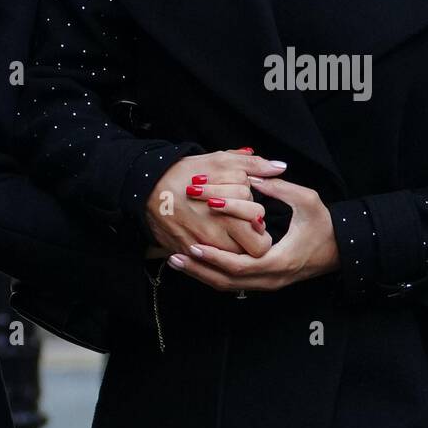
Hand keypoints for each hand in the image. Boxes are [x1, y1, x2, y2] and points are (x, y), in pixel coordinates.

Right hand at [144, 149, 284, 258]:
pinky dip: (215, 256)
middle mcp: (217, 233)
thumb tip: (280, 167)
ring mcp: (202, 247)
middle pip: (254, 249)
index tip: (252, 216)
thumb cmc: (185, 173)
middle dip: (254, 240)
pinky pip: (211, 266)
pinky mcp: (188, 254)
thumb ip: (253, 165)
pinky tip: (213, 241)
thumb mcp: (220, 161)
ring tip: (228, 234)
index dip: (259, 222)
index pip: (261, 227)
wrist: (148, 189)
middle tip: (244, 228)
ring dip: (236, 249)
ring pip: (234, 261)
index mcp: (229, 209)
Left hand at [165, 175, 339, 292]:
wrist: (342, 249)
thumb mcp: (307, 201)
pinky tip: (198, 263)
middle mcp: (270, 279)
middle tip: (174, 256)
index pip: (239, 266)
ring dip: (202, 274)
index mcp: (279, 262)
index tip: (194, 244)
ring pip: (228, 286)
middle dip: (198, 270)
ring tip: (177, 260)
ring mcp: (267, 284)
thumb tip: (251, 176)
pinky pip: (235, 283)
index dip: (214, 257)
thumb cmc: (326, 225)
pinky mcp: (265, 282)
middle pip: (226, 282)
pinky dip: (214, 274)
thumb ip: (279, 188)